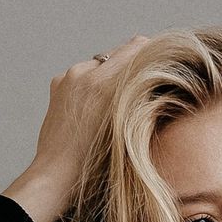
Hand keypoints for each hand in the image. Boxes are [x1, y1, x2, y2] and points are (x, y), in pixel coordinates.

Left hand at [25, 36, 153, 219]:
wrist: (56, 174)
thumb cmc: (95, 162)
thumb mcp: (127, 128)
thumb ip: (142, 96)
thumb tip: (158, 76)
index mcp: (103, 83)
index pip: (138, 47)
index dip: (155, 51)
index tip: (165, 59)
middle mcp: (83, 72)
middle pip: (119, 51)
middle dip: (134, 62)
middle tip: (147, 79)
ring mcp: (67, 76)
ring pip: (101, 62)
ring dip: (112, 72)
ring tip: (118, 97)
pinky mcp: (57, 83)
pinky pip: (83, 73)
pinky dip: (93, 81)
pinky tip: (95, 105)